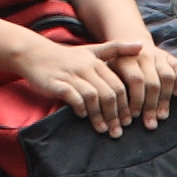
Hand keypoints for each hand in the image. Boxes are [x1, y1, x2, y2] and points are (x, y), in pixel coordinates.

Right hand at [14, 36, 133, 132]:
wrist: (34, 54)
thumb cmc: (67, 57)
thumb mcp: (92, 50)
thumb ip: (116, 49)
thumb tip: (141, 46)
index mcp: (97, 62)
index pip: (119, 85)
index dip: (126, 105)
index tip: (129, 120)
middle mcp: (86, 67)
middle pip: (109, 93)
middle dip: (116, 114)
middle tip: (118, 130)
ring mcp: (71, 75)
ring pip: (93, 97)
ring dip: (100, 116)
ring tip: (103, 129)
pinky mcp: (57, 83)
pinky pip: (73, 97)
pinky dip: (80, 108)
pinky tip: (83, 115)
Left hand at [89, 35, 176, 125]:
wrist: (129, 40)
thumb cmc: (115, 65)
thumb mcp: (107, 71)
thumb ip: (111, 88)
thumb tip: (113, 115)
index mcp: (126, 59)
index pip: (136, 80)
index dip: (137, 100)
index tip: (134, 116)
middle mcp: (144, 55)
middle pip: (153, 83)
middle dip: (151, 106)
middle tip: (150, 124)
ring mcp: (159, 55)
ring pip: (168, 77)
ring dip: (166, 99)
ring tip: (162, 116)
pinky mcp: (170, 57)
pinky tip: (176, 94)